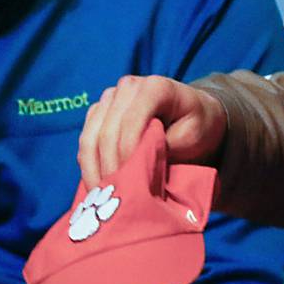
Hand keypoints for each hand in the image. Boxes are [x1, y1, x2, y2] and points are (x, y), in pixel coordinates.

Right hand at [78, 75, 227, 187]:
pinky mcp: (100, 112)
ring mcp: (111, 98)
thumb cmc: (197, 126)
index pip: (131, 121)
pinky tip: (97, 186)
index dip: (126, 152)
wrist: (193, 114)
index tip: (130, 181)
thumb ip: (166, 145)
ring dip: (94, 169)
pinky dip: (89, 164)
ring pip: (91, 135)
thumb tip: (138, 164)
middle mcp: (128, 87)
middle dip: (110, 166)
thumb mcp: (193, 136)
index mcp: (155, 87)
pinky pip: (86, 140)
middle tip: (114, 197)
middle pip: (107, 130)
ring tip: (101, 196)